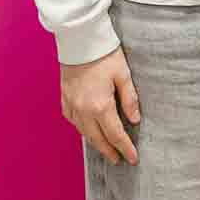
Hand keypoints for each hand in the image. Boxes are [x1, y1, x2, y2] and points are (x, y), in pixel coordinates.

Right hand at [60, 47, 139, 164]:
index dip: (125, 148)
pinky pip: (73, 121)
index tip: (132, 158)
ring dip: (96, 142)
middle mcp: (83, 110)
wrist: (79, 40)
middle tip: (119, 159)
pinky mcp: (64, 99)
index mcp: (100, 106)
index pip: (115, 135)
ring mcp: (72, 106)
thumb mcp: (123, 74)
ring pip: (84, 133)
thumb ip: (129, 99)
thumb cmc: (104, 54)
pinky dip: (83, 129)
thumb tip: (135, 119)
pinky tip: (88, 130)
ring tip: (106, 148)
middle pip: (97, 139)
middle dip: (109, 151)